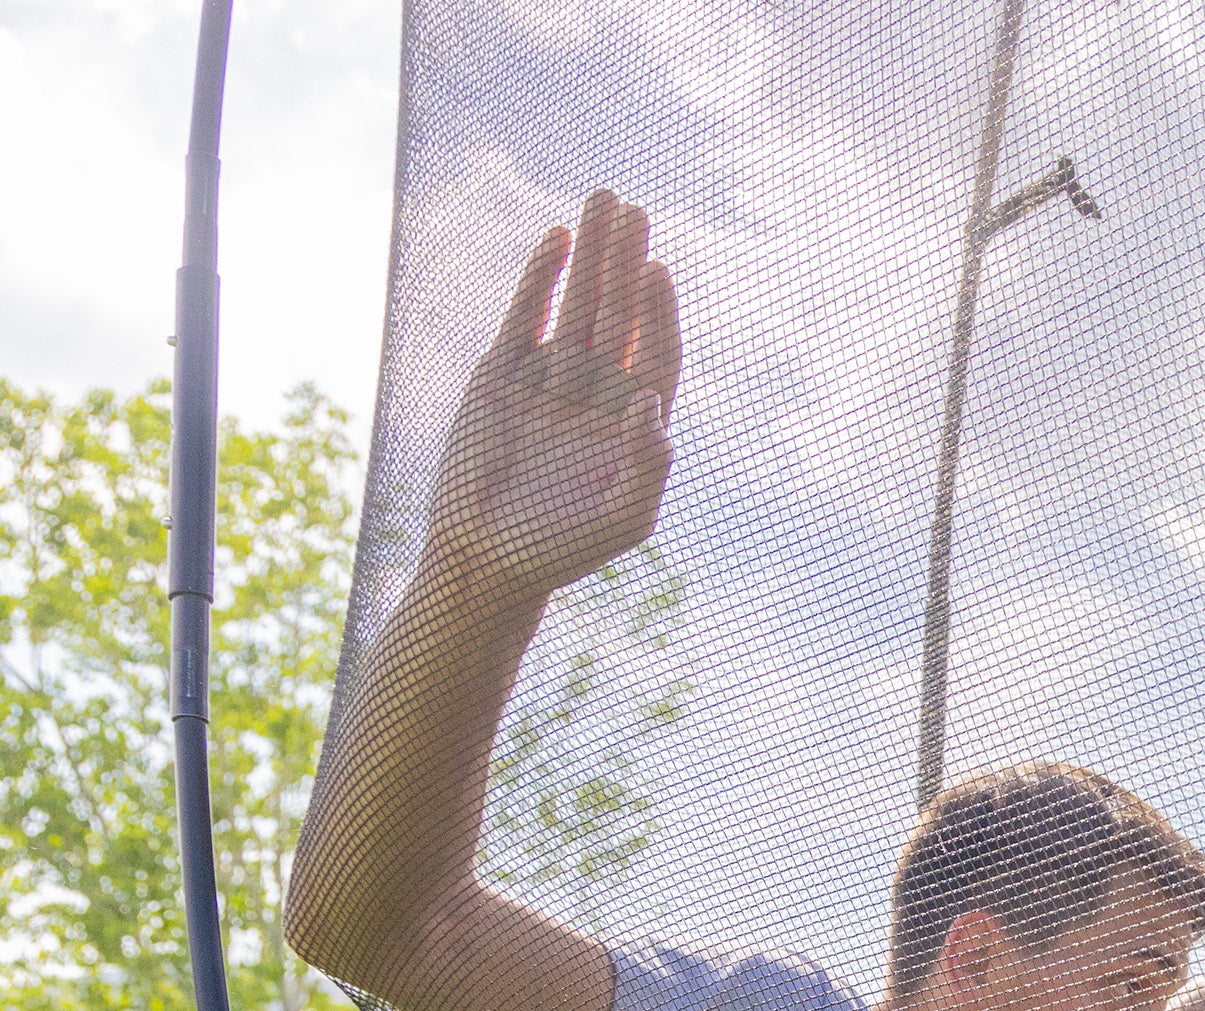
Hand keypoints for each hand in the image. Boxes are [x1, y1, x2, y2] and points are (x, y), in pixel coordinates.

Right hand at [426, 192, 681, 605]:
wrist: (485, 556)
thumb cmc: (560, 549)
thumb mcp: (622, 520)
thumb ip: (648, 467)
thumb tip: (652, 404)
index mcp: (631, 425)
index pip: (655, 354)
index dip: (659, 313)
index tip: (659, 270)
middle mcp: (596, 393)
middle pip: (620, 315)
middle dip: (627, 262)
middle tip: (636, 210)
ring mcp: (549, 378)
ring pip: (578, 303)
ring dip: (592, 255)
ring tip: (605, 200)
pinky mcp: (503, 371)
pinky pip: (528, 313)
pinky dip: (541, 276)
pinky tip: (559, 238)